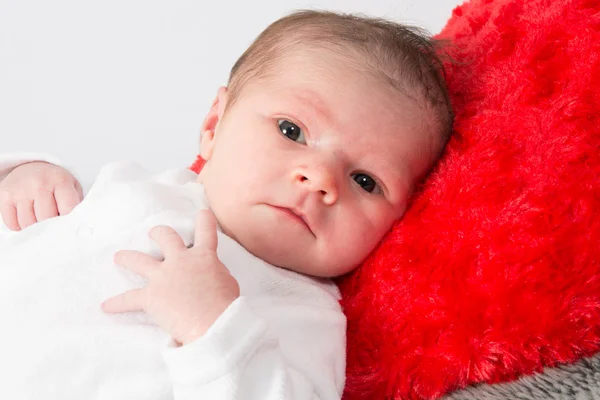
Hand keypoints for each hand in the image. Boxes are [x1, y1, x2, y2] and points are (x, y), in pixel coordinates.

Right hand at [0, 161, 82, 230]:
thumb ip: (77, 203)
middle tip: (55, 226)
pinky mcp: (5, 196)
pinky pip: (12, 223)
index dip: (69, 222)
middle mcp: (39, 184)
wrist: (31, 165)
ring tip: (41, 222)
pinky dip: (20, 226)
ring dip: (35, 228)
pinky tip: (28, 219)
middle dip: (52, 227)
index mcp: (60, 181)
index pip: (68, 209)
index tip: (69, 226)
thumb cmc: (55, 181)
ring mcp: (21, 190)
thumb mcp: (72, 186)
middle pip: (46, 219)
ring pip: (28, 223)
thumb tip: (79, 224)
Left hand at [102, 210, 239, 345]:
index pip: (206, 230)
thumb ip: (216, 273)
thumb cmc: (226, 305)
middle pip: (166, 237)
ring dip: (127, 257)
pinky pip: (128, 299)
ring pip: (139, 260)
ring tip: (119, 257)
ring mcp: (163, 276)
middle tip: (154, 233)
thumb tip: (209, 277)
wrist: (213, 322)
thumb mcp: (229, 282)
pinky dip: (117, 304)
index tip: (202, 214)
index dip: (204, 220)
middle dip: (159, 233)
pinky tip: (106, 306)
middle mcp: (180, 260)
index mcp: (204, 256)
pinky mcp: (150, 296)